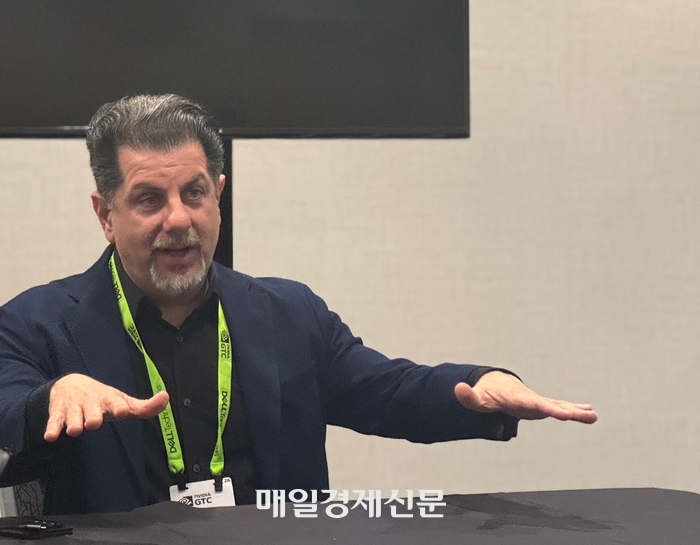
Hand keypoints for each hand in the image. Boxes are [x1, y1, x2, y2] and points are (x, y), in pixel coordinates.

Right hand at [45, 373, 168, 440]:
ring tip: (74, 429)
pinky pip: (54, 421)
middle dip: (93, 416)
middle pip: (92, 411)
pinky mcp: (58, 412)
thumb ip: (144, 406)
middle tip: (93, 422)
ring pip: (73, 416)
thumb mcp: (123, 401)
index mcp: (109, 399)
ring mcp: (74, 407)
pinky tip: (51, 436)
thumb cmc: (103, 398)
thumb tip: (166, 398)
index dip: (119, 406)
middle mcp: (92, 402)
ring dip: (74, 423)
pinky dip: (52, 428)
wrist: (71, 384)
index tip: (123, 410)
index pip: (116, 402)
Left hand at [454, 371, 597, 422]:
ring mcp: (537, 402)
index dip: (544, 408)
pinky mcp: (540, 406)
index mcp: (517, 398)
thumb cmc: (486, 393)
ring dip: (575, 411)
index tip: (558, 412)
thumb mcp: (475, 399)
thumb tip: (458, 389)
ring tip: (593, 416)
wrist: (495, 384)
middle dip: (569, 411)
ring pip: (558, 406)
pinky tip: (588, 411)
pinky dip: (573, 409)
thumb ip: (468, 397)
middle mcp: (531, 399)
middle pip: (551, 406)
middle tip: (588, 415)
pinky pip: (558, 407)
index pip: (532, 404)